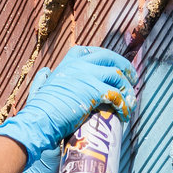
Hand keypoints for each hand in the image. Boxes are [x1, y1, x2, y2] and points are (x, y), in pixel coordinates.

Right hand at [0, 46, 135, 165]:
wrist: (39, 120)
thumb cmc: (40, 109)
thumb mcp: (41, 86)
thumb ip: (44, 77)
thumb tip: (45, 71)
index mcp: (69, 62)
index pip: (94, 52)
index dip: (109, 58)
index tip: (117, 67)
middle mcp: (80, 64)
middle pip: (111, 59)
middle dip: (125, 69)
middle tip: (132, 81)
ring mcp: (87, 76)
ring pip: (118, 77)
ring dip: (127, 90)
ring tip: (130, 102)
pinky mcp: (93, 91)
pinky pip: (117, 95)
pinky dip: (124, 104)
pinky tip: (125, 113)